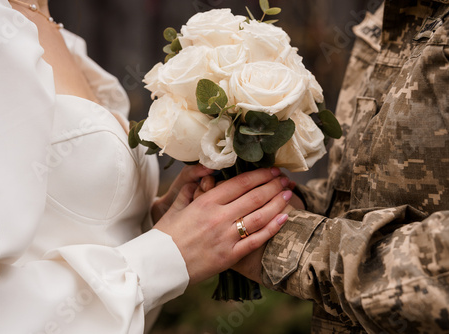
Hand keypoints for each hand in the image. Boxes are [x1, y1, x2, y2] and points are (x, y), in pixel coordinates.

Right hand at [154, 168, 291, 284]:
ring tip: (289, 194)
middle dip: (273, 186)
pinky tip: (284, 218)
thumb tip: (205, 173)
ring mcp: (225, 237)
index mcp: (206, 202)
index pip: (240, 183)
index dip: (260, 175)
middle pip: (254, 197)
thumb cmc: (166, 235)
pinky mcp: (229, 256)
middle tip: (286, 179)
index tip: (272, 170)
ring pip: (259, 216)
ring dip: (277, 203)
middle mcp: (218, 217)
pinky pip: (255, 240)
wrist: (159, 265)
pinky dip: (272, 228)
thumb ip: (191, 187)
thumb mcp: (176, 206)